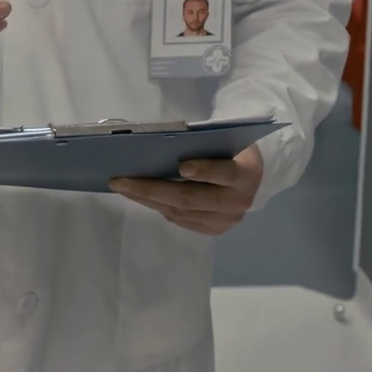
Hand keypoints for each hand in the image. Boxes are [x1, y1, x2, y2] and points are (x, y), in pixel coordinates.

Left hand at [109, 143, 264, 235]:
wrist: (250, 178)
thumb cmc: (231, 150)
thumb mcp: (225, 141)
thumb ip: (202, 144)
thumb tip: (159, 144)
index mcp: (245, 173)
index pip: (224, 172)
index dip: (204, 170)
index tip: (182, 165)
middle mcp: (238, 201)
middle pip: (190, 198)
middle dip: (152, 189)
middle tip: (120, 181)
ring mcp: (226, 220)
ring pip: (181, 211)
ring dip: (147, 199)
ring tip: (122, 188)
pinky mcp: (215, 230)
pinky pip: (181, 220)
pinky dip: (158, 206)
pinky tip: (140, 197)